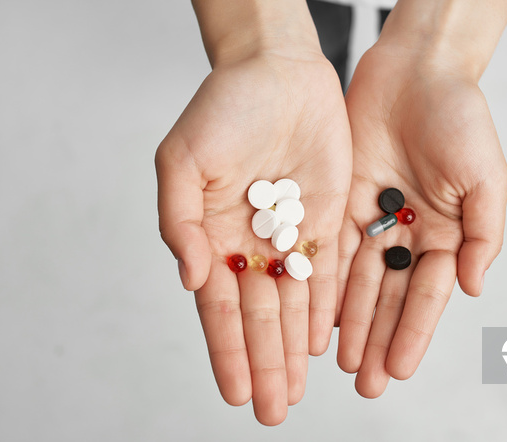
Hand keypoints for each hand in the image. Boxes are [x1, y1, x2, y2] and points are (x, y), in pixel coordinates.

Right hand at [155, 50, 350, 423]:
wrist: (277, 70)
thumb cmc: (222, 108)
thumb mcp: (182, 159)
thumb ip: (179, 221)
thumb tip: (190, 278)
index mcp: (212, 234)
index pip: (219, 305)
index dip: (227, 349)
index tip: (236, 392)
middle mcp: (251, 242)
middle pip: (259, 314)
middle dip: (265, 363)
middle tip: (272, 410)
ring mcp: (290, 233)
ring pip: (293, 302)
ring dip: (293, 348)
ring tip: (295, 390)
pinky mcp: (327, 218)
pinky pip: (327, 271)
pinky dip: (324, 307)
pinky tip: (322, 341)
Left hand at [336, 43, 506, 397]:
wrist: (416, 71)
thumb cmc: (460, 117)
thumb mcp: (487, 177)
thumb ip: (483, 234)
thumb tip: (472, 288)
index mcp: (447, 233)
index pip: (427, 294)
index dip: (412, 332)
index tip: (398, 369)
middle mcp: (409, 233)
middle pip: (390, 297)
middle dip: (378, 340)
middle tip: (365, 383)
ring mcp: (374, 219)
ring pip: (358, 281)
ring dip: (350, 322)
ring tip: (339, 362)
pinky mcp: (342, 202)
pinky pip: (332, 249)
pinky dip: (325, 283)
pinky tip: (317, 315)